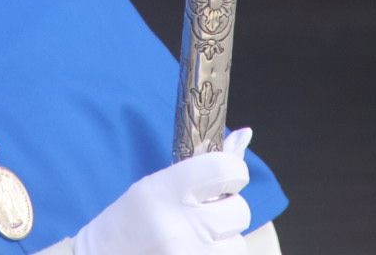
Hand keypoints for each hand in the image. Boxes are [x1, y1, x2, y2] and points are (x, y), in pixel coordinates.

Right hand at [72, 129, 254, 254]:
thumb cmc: (129, 220)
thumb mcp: (156, 184)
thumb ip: (204, 165)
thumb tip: (245, 133)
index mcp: (165, 191)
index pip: (225, 169)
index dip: (233, 171)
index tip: (225, 177)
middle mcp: (179, 226)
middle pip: (240, 211)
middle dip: (227, 211)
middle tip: (204, 214)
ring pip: (237, 244)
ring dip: (223, 241)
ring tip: (196, 239)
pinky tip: (194, 250)